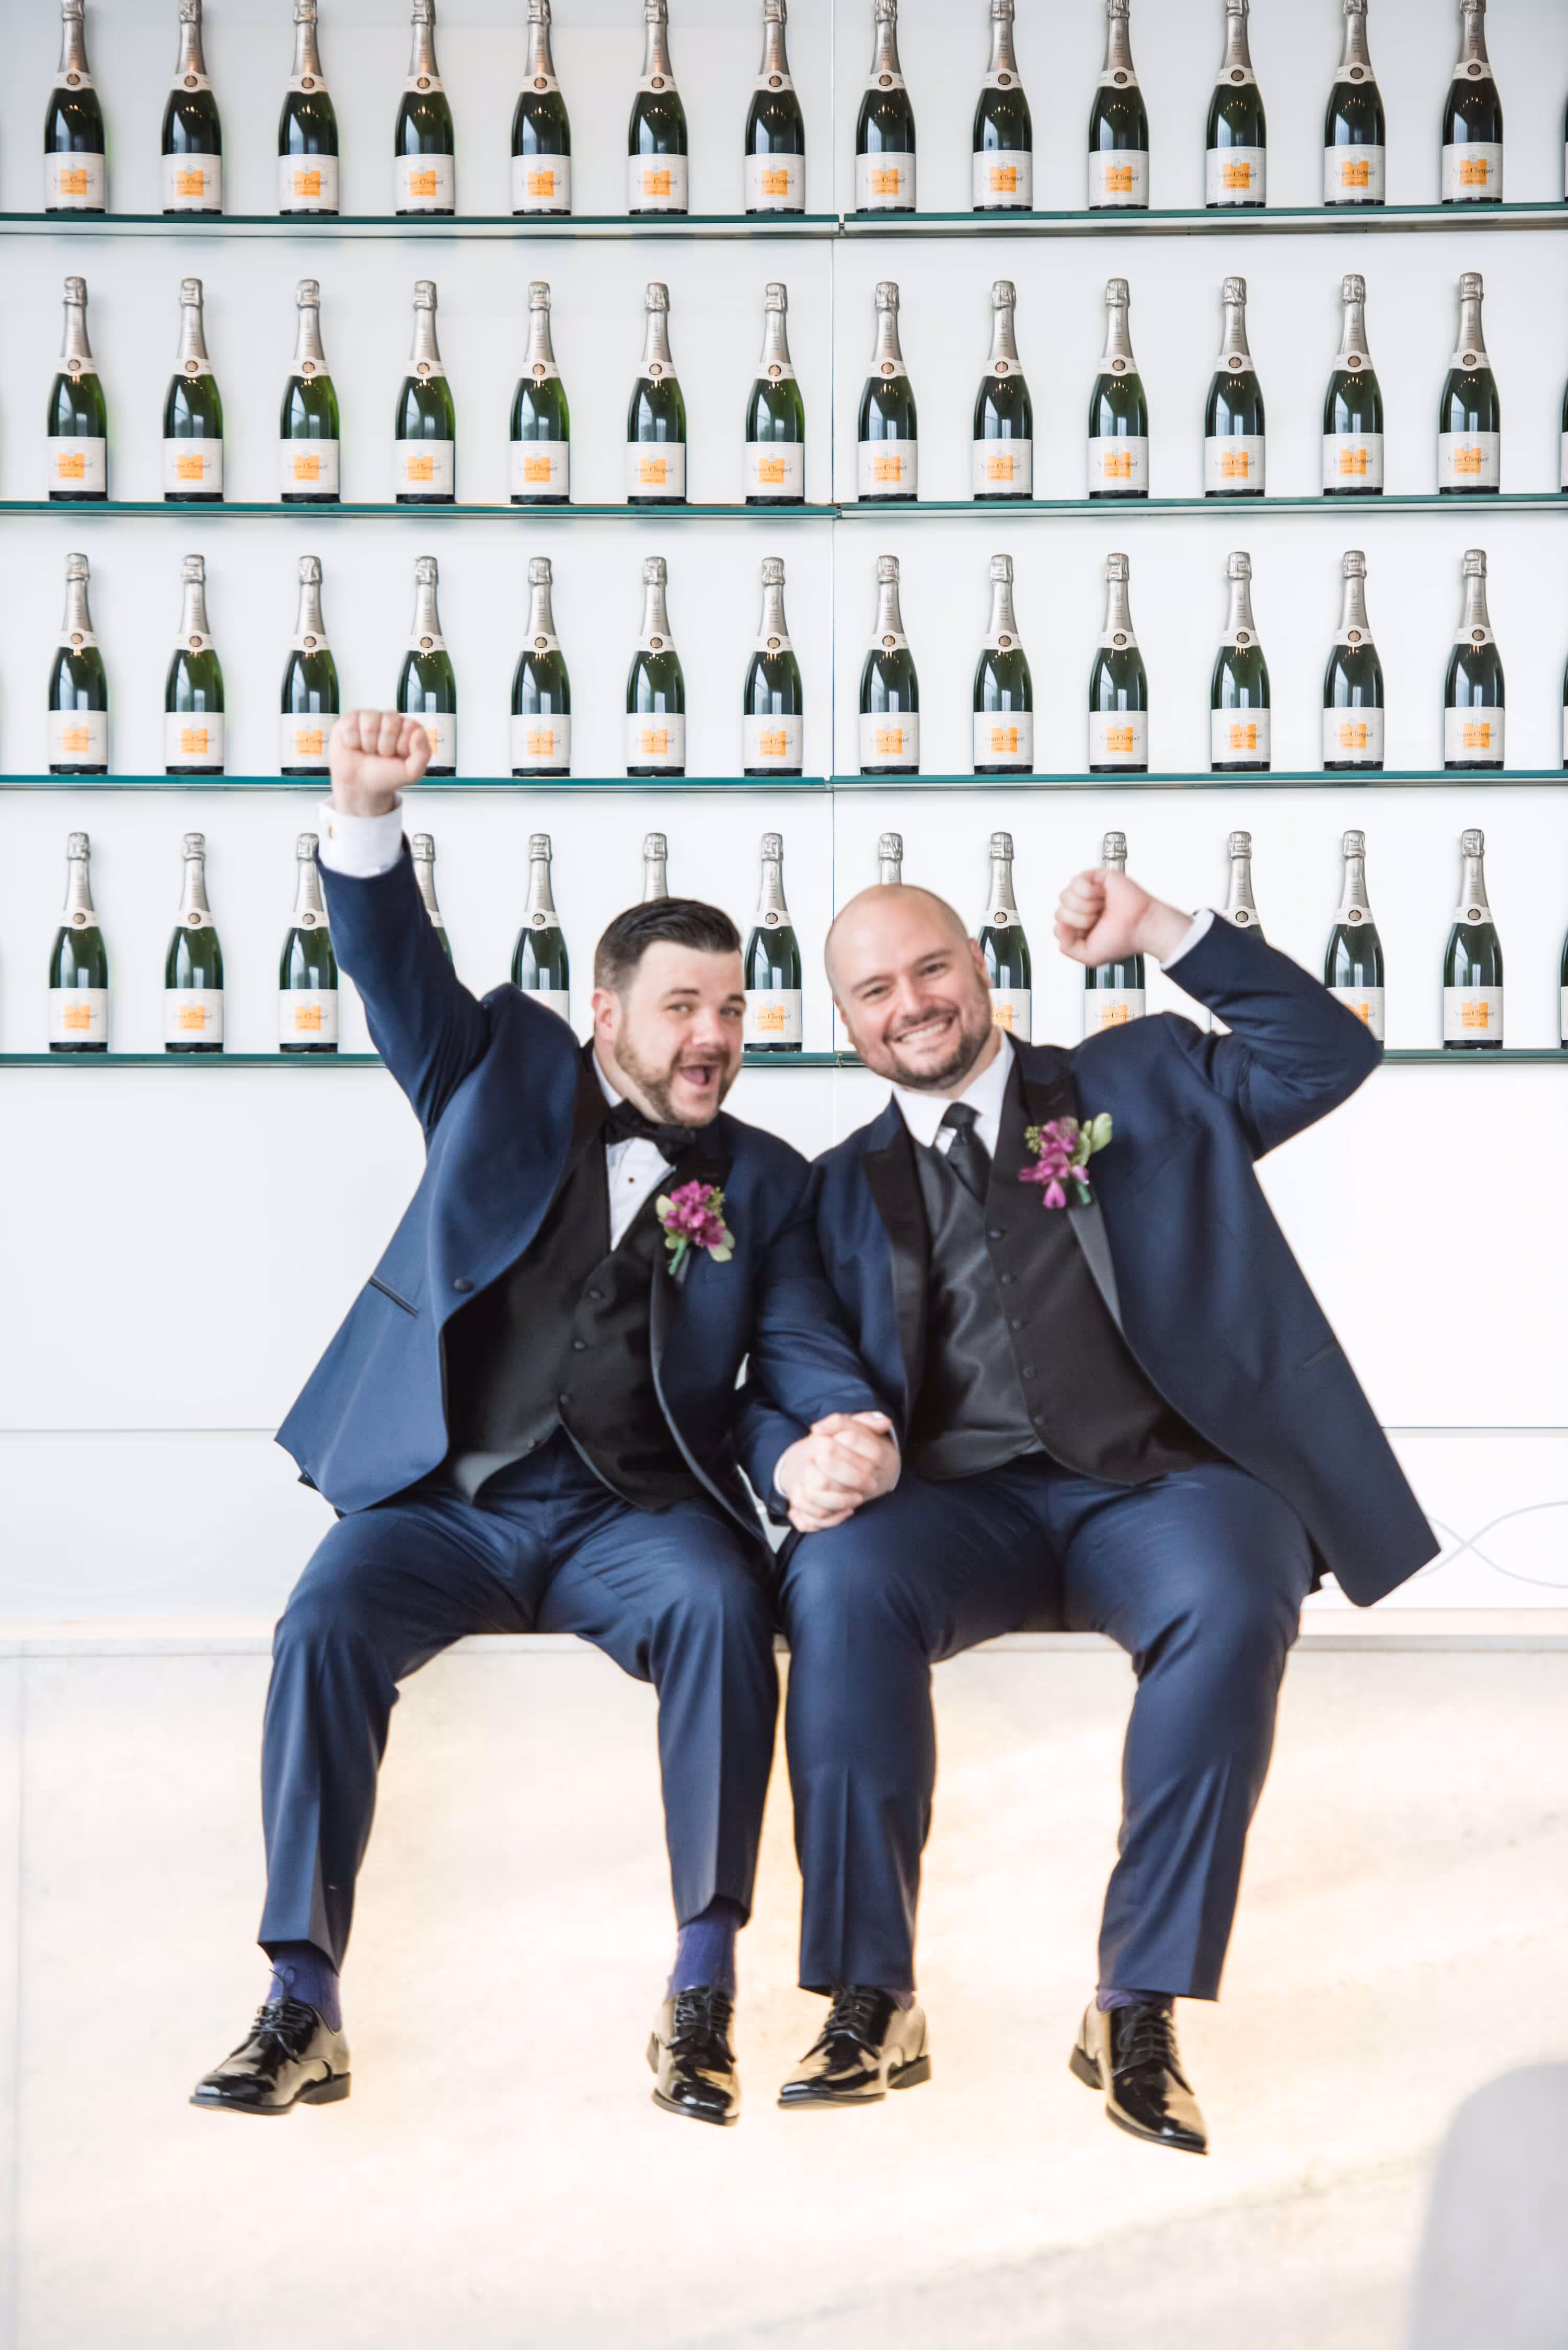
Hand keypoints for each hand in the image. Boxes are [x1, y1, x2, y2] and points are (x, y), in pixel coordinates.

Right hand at [329, 710, 430, 818]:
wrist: (361, 785)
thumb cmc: (386, 775)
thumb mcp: (411, 772)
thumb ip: (423, 754)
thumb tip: (419, 733)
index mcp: (409, 728)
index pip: (410, 726)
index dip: (402, 746)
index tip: (398, 756)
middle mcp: (390, 718)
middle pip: (390, 722)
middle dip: (385, 746)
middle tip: (381, 755)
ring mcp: (370, 717)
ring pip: (370, 724)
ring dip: (368, 745)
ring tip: (368, 751)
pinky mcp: (351, 719)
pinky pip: (351, 725)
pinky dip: (352, 742)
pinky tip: (355, 746)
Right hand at [774, 1410, 898, 1534]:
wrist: (801, 1460)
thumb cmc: (831, 1444)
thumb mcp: (848, 1428)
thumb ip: (867, 1422)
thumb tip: (885, 1422)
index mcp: (816, 1442)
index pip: (831, 1452)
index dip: (855, 1466)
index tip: (874, 1470)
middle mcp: (803, 1463)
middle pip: (821, 1481)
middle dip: (848, 1487)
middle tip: (870, 1486)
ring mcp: (797, 1483)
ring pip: (812, 1500)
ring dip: (838, 1503)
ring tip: (858, 1500)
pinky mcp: (796, 1501)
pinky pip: (806, 1516)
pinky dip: (828, 1518)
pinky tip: (847, 1512)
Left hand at [1054, 866, 1192, 969]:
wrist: (1141, 926)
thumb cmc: (1122, 939)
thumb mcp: (1090, 956)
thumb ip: (1067, 947)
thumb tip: (1059, 927)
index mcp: (1080, 925)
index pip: (1059, 925)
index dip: (1071, 931)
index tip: (1090, 932)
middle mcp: (1082, 908)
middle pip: (1060, 911)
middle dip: (1079, 920)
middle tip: (1098, 920)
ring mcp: (1088, 892)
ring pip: (1065, 896)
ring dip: (1085, 906)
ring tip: (1102, 908)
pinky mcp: (1096, 877)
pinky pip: (1076, 881)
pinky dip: (1089, 892)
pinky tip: (1102, 896)